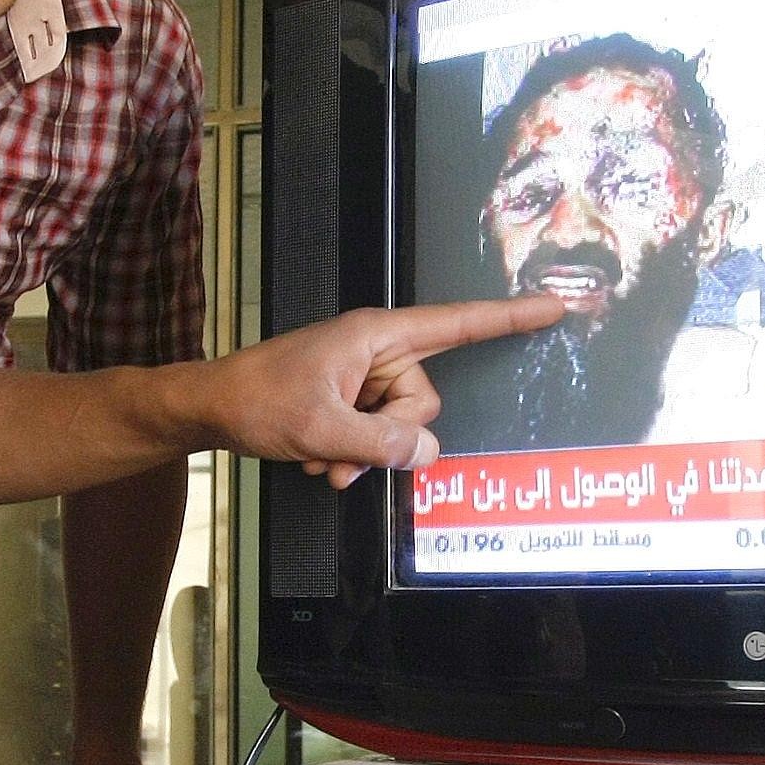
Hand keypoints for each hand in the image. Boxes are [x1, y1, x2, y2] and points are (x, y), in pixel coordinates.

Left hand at [208, 297, 562, 488]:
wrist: (209, 407)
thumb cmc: (256, 399)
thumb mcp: (321, 427)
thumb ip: (382, 443)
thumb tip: (427, 451)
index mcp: (377, 335)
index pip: (458, 323)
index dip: (509, 317)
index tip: (555, 306)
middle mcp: (376, 351)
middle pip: (424, 401)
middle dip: (388, 438)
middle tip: (339, 448)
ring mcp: (362, 377)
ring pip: (399, 427)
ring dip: (363, 454)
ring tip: (318, 457)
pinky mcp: (349, 399)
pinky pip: (375, 436)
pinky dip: (348, 455)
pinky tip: (314, 457)